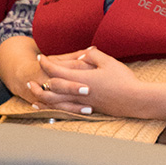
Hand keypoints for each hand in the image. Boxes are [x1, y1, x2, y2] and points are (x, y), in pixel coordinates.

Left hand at [30, 47, 147, 117]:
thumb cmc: (123, 80)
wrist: (134, 100)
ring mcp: (80, 102)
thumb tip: (82, 55)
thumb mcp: (109, 62)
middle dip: (39, 82)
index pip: (56, 70)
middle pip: (50, 88)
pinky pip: (62, 109)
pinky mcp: (86, 109)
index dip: (46, 63)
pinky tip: (47, 108)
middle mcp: (76, 92)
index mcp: (80, 78)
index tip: (41, 57)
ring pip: (53, 102)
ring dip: (41, 97)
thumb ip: (93, 56)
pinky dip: (51, 108)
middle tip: (31, 78)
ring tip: (34, 94)